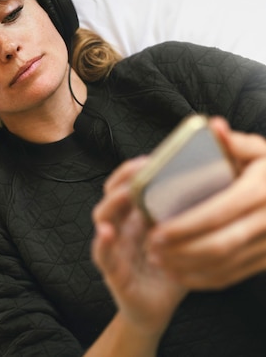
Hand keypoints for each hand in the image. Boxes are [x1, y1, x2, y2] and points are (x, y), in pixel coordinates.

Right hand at [91, 157, 186, 336]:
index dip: (133, 171)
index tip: (149, 158)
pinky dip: (102, 243)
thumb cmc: (167, 272)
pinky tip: (107, 232)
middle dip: (122, 178)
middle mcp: (121, 228)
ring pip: (102, 218)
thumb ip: (183, 218)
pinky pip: (102, 255)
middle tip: (139, 167)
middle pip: (111, 195)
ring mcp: (113, 248)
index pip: (125, 185)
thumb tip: (205, 190)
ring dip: (112, 202)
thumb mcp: (177, 240)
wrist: (154, 312)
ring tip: (126, 192)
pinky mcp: (112, 272)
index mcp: (135, 218)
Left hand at [147, 117, 265, 289]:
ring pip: (224, 265)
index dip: (185, 226)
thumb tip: (214, 126)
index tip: (156, 230)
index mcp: (260, 191)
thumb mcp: (260, 151)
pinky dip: (204, 279)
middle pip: (219, 244)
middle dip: (181, 250)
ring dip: (188, 267)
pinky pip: (233, 276)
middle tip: (151, 249)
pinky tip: (180, 273)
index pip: (217, 213)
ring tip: (158, 260)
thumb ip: (235, 142)